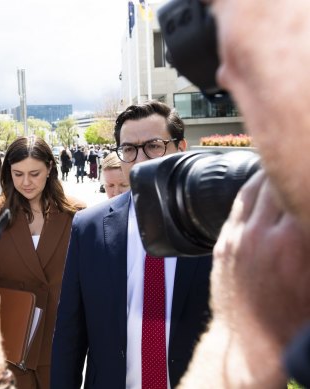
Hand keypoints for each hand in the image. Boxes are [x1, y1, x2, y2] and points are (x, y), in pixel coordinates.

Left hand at [192, 170, 309, 386]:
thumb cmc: (293, 318)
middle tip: (303, 156)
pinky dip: (255, 187)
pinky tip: (267, 182)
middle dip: (295, 167)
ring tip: (288, 164)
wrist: (249, 343)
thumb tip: (307, 211)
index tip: (309, 156)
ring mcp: (239, 236)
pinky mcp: (224, 241)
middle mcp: (264, 234)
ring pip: (257, 186)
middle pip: (280, 180)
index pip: (301, 187)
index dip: (307, 171)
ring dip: (274, 172)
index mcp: (295, 244)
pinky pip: (240, 202)